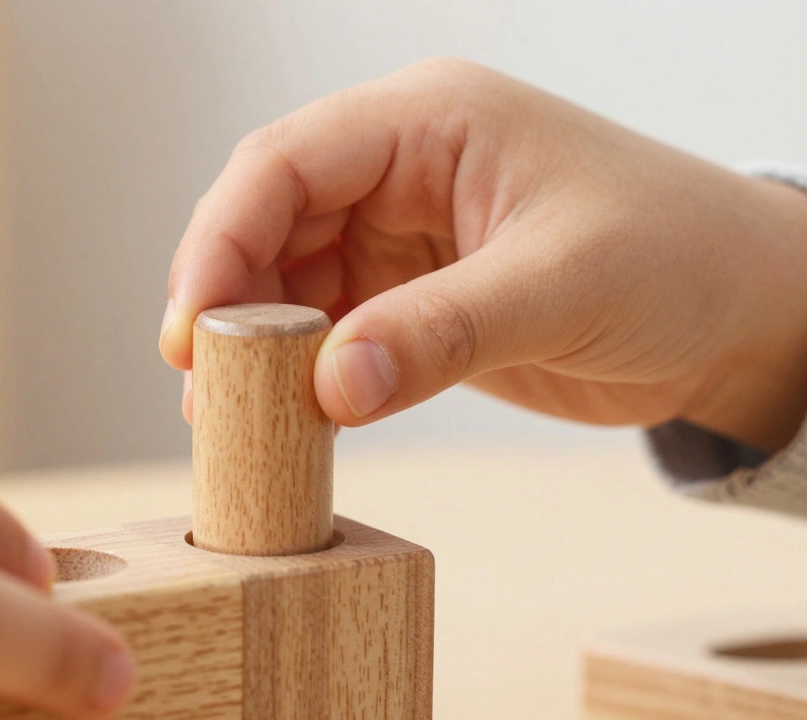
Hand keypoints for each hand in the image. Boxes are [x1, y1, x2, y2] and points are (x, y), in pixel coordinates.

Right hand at [161, 59, 806, 452]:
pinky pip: (326, 325)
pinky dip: (298, 370)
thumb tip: (328, 386)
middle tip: (203, 387)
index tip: (191, 329)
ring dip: (254, 344)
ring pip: (285, 278)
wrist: (745, 313)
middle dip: (226, 301)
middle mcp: (399, 168)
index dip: (221, 241)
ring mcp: (399, 233)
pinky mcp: (408, 293)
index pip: (285, 163)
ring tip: (230, 415)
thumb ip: (440, 333)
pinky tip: (284, 414)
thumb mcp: (562, 287)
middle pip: (267, 221)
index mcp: (428, 122)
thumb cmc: (681, 260)